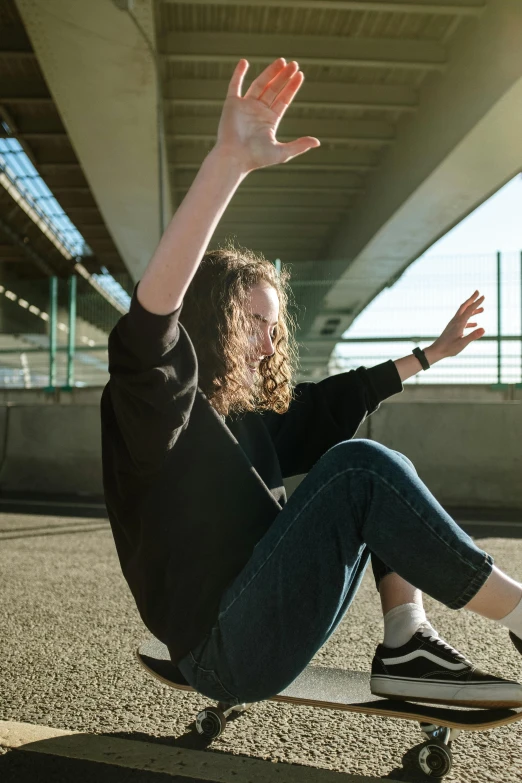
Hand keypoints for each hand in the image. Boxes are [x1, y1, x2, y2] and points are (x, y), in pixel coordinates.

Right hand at [214, 58, 319, 172]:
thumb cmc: (257, 157)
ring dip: (269, 72)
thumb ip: (299, 146)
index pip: (283, 100)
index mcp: (270, 121)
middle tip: (294, 64)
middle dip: (284, 77)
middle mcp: (258, 112)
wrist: (235, 158)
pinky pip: (235, 85)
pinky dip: (238, 74)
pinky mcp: (232, 104)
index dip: (292, 87)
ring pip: (259, 84)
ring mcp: (245, 107)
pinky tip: (244, 62)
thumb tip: (317, 142)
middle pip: (274, 89)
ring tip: (281, 61)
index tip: (300, 74)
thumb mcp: (282, 152)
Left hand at [428, 291, 484, 360]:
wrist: (436, 351)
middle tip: (478, 292)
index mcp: (459, 323)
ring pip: (464, 313)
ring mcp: (454, 324)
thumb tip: (484, 329)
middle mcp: (456, 321)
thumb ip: (473, 336)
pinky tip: (475, 324)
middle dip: (472, 299)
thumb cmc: (449, 348)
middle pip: (464, 306)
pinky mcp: (453, 329)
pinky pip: (463, 321)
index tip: (483, 296)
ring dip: (473, 310)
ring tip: (482, 309)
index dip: (477, 303)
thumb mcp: (462, 343)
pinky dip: (470, 320)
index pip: (469, 310)